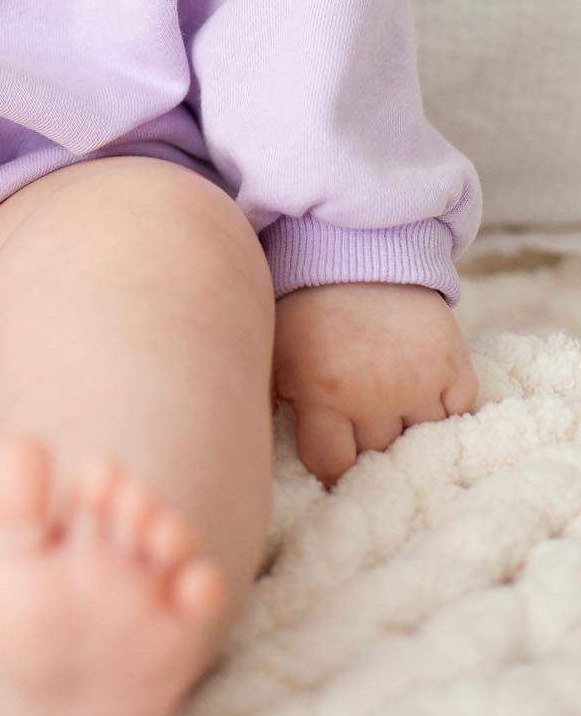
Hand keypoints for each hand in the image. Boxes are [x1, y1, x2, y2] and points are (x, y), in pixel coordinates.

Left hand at [272, 281, 479, 487]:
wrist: (357, 250)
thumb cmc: (307, 307)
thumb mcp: (276, 352)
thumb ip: (273, 403)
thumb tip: (258, 453)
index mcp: (321, 390)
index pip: (332, 465)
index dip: (330, 461)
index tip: (331, 450)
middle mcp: (373, 392)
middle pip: (376, 452)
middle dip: (366, 437)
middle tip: (358, 407)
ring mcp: (418, 380)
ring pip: (419, 437)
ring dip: (407, 423)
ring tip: (390, 393)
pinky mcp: (453, 364)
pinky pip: (457, 413)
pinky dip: (444, 408)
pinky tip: (423, 388)